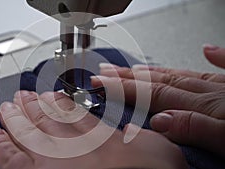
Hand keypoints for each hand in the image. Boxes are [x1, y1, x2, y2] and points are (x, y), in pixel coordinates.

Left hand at [0, 91, 187, 168]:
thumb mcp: (157, 150)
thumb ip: (135, 139)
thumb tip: (127, 134)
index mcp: (102, 139)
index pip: (73, 116)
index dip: (59, 104)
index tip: (50, 96)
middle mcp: (76, 147)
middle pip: (47, 121)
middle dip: (32, 107)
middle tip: (21, 96)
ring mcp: (56, 160)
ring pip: (29, 133)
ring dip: (17, 118)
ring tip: (8, 106)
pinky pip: (15, 159)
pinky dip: (4, 145)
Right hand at [91, 44, 224, 157]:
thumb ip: (193, 127)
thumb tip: (159, 120)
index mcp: (205, 106)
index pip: (153, 94)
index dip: (123, 87)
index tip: (100, 82)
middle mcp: (210, 92)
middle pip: (159, 81)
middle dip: (128, 76)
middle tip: (106, 70)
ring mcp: (223, 87)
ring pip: (181, 75)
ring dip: (154, 71)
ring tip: (134, 68)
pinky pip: (223, 67)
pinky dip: (213, 57)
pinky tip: (205, 50)